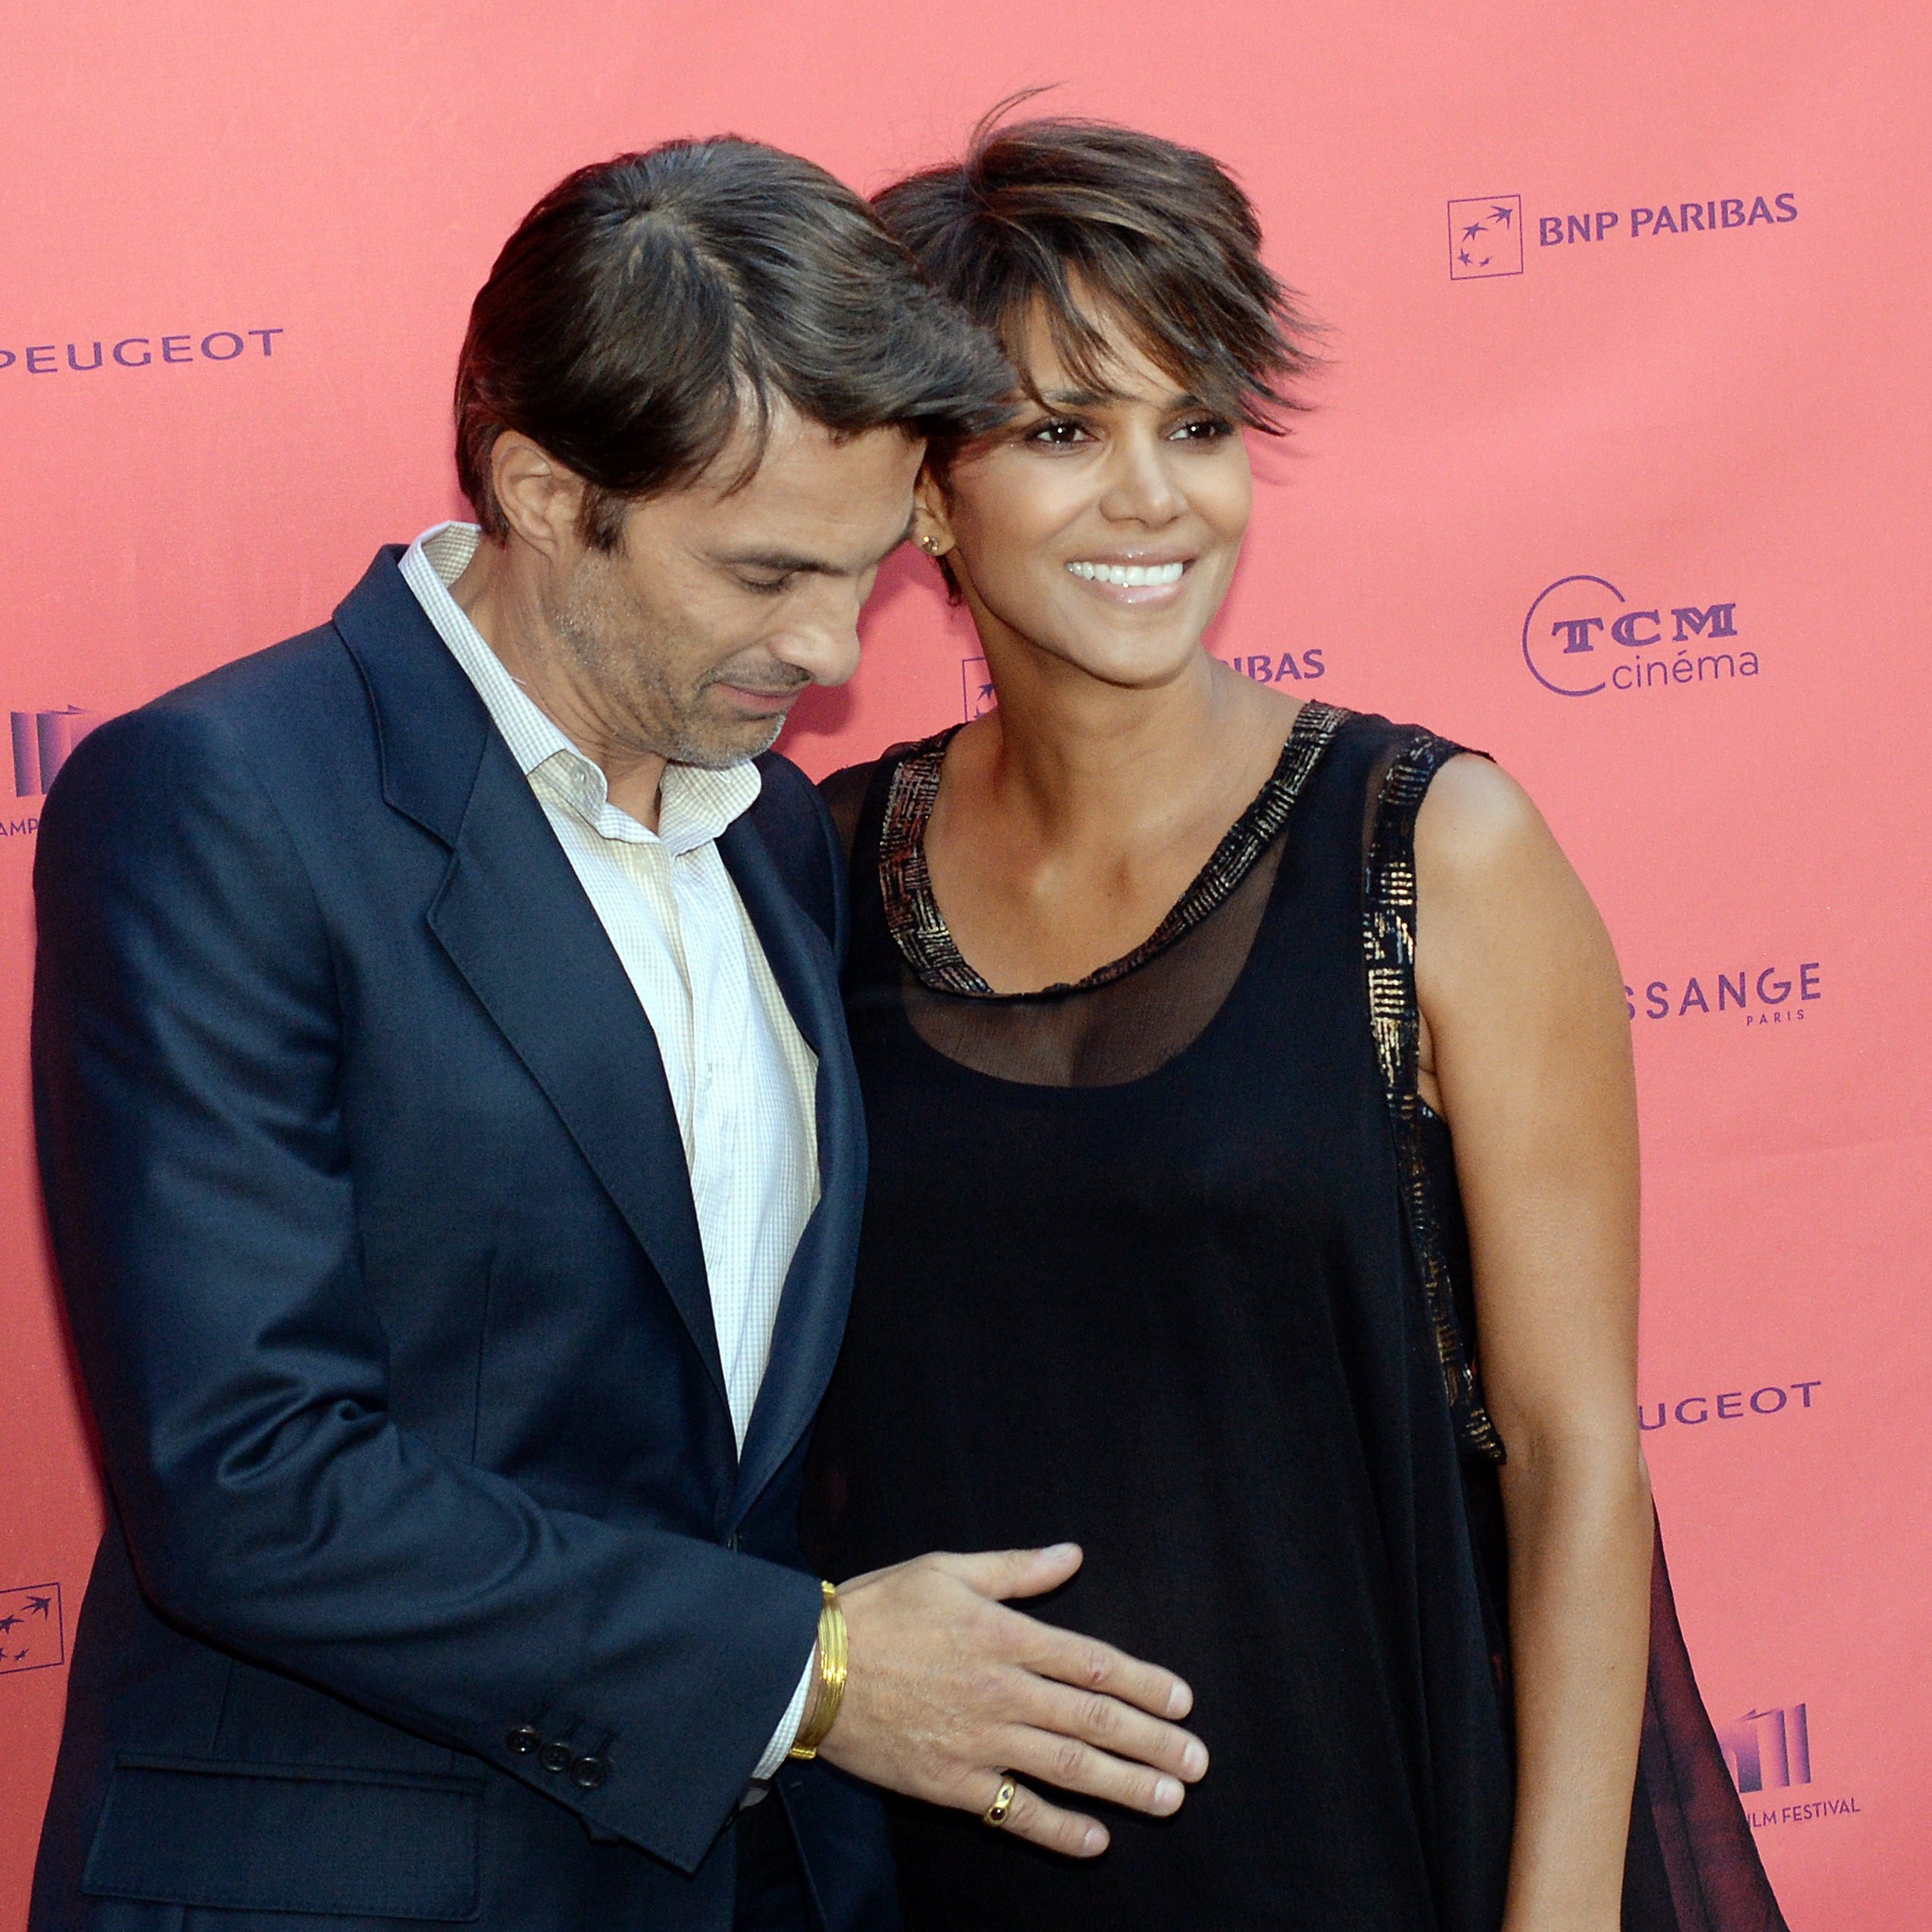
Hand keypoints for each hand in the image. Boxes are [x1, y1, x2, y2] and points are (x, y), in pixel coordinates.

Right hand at [816, 1543, 1207, 1857]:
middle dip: (1152, 1741)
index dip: (1144, 1682)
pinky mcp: (952, 1784)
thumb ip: (1016, 1569)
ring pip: (1067, 1767)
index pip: (1092, 1662)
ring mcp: (980, 1742)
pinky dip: (1058, 1828)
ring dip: (1125, 1785)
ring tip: (1169, 1798)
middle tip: (1198, 1762)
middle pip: (1093, 1719)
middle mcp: (1003, 1691)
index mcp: (1004, 1635)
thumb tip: (1072, 1555)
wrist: (809, 1668)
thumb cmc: (879, 1609)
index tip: (1183, 1701)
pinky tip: (1095, 1839)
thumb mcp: (948, 1570)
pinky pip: (1015, 1812)